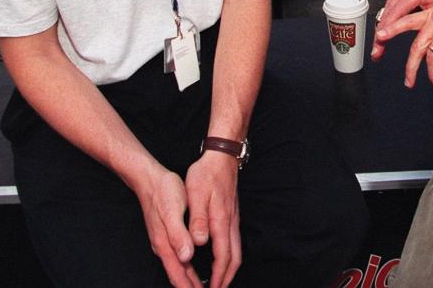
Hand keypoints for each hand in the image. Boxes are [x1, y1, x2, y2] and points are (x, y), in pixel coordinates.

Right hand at [135, 166, 203, 287]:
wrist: (149, 179)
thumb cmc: (163, 192)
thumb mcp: (173, 211)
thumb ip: (179, 235)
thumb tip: (187, 257)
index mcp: (166, 244)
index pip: (178, 275)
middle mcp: (163, 246)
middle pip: (178, 276)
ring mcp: (163, 241)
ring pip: (178, 268)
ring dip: (189, 280)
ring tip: (202, 287)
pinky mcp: (165, 234)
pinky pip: (177, 258)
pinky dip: (186, 267)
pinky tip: (191, 266)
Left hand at [185, 152, 241, 287]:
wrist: (222, 155)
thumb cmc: (207, 173)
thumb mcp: (196, 194)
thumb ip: (198, 219)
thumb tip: (199, 243)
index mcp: (221, 221)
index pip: (223, 256)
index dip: (219, 277)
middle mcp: (230, 222)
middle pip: (234, 258)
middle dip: (227, 277)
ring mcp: (233, 218)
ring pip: (236, 250)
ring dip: (228, 268)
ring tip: (219, 279)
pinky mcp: (232, 213)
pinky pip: (234, 241)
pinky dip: (229, 255)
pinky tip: (220, 256)